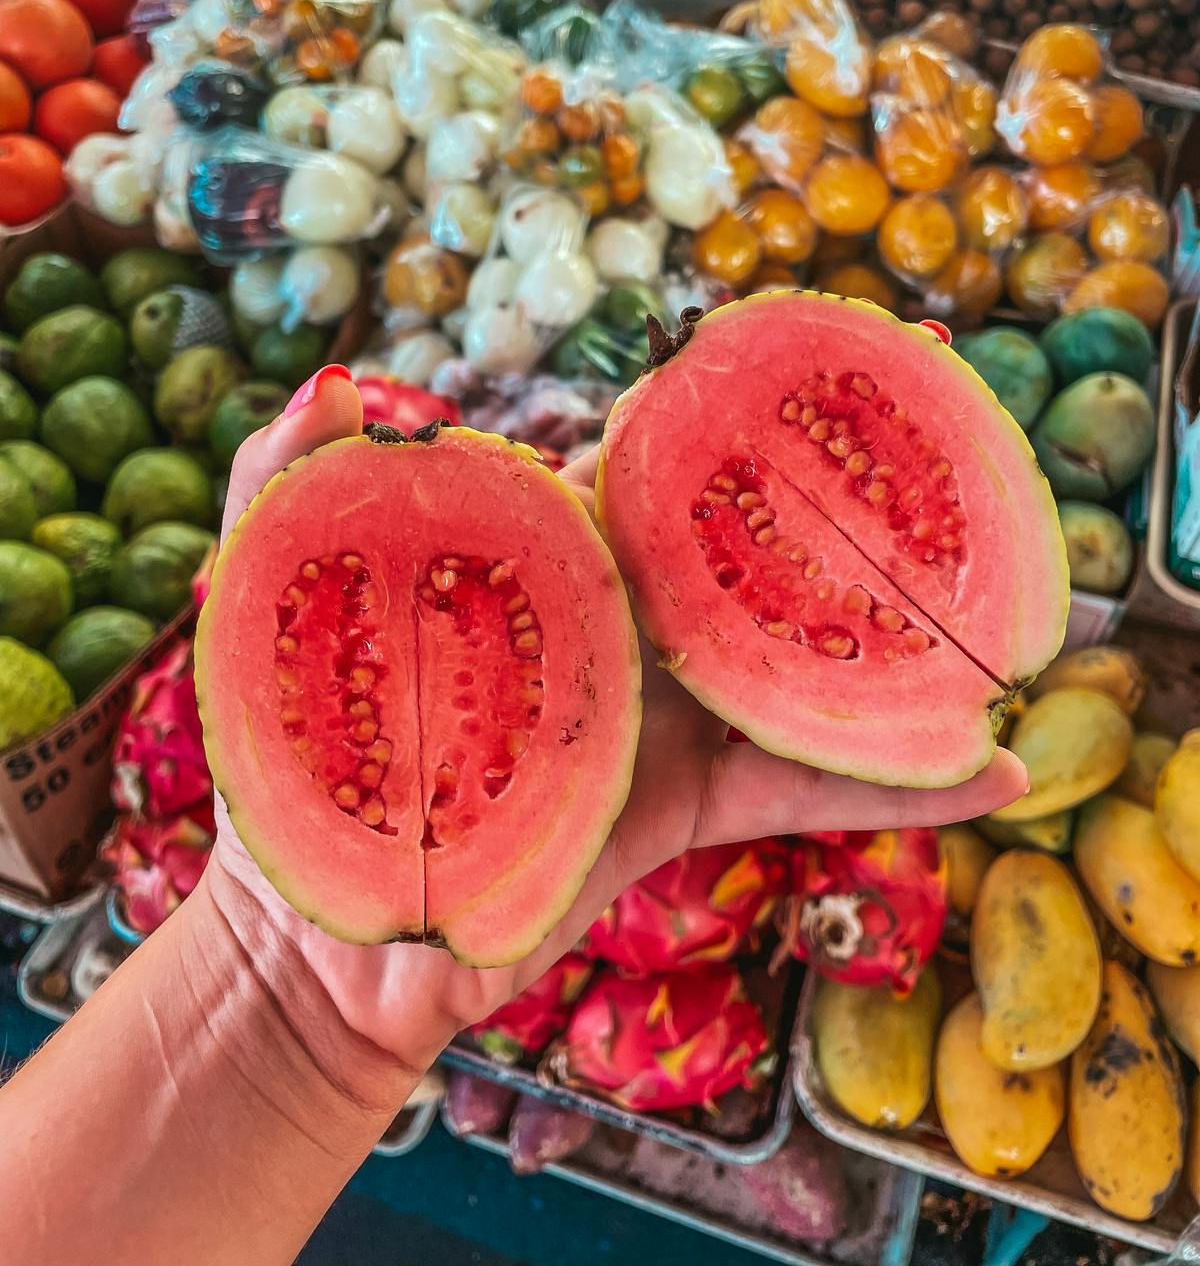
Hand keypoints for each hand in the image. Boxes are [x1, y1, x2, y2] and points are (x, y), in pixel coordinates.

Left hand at [206, 365, 1025, 1075]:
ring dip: (895, 643)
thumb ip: (282, 492)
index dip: (722, 419)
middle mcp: (620, 627)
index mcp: (547, 564)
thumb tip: (328, 387)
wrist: (317, 938)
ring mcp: (660, 717)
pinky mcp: (681, 810)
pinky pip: (798, 790)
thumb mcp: (269, 613)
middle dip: (842, 510)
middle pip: (750, 555)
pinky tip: (989, 769)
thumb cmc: (293, 762)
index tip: (804, 365)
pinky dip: (891, 785)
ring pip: (796, 666)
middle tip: (944, 457)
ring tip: (1001, 611)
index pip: (648, 472)